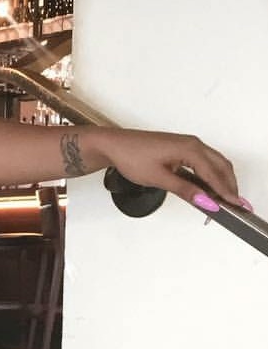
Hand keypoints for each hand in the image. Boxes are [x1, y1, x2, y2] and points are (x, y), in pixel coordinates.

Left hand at [95, 128, 247, 211]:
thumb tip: (204, 200)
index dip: (225, 191)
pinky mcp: (182, 148)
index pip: (214, 173)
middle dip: (229, 185)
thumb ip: (184, 190)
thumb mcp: (159, 178)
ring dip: (222, 179)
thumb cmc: (131, 156)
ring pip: (215, 163)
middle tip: (235, 205)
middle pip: (220, 166)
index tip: (233, 205)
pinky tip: (211, 187)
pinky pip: (204, 161)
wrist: (114, 145)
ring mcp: (188, 144)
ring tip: (226, 199)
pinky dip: (212, 174)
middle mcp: (192, 143)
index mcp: (189, 148)